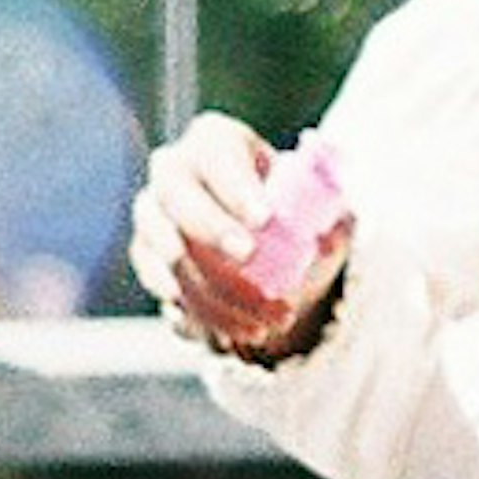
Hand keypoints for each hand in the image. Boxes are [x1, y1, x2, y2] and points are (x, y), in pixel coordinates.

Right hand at [131, 114, 352, 361]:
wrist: (268, 248)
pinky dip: (199, 317)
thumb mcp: (324, 210)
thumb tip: (326, 240)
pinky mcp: (146, 259)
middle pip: (177, 200)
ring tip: (263, 322)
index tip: (265, 219)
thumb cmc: (294, 213)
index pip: (218, 158)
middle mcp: (173, 172)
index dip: (236, 187)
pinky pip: (165, 291)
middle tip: (248, 256)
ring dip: (214, 292)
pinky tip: (233, 337)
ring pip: (170, 255)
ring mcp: (153, 216)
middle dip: (211, 229)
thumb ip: (331, 219)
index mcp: (216, 141)